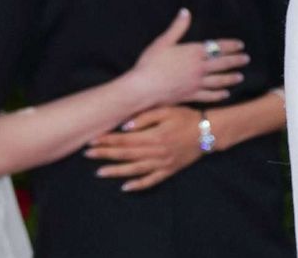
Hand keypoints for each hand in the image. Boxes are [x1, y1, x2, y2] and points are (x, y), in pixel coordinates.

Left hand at [86, 106, 204, 191]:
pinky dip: (138, 186)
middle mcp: (156, 151)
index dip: (107, 140)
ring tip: (99, 172)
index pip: (125, 139)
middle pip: (126, 154)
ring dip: (116, 171)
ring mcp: (162, 163)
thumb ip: (146, 117)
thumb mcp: (168, 110)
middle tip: (87, 154)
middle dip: (105, 154)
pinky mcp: (169, 170)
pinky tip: (125, 188)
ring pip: (135, 170)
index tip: (92, 141)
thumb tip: (125, 126)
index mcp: (155, 135)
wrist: (210, 131)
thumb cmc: (188, 118)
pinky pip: (152, 181)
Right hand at [123, 10, 247, 106]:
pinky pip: (209, 95)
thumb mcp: (163, 42)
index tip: (241, 45)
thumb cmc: (150, 63)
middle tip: (246, 59)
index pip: (218, 47)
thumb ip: (177, 27)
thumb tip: (185, 11)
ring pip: (219, 80)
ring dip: (231, 78)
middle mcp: (199, 67)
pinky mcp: (191, 96)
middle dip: (236, 61)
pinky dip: (218, 95)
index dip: (231, 46)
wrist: (142, 88)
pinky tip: (225, 94)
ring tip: (240, 77)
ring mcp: (196, 83)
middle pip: (223, 63)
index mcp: (194, 52)